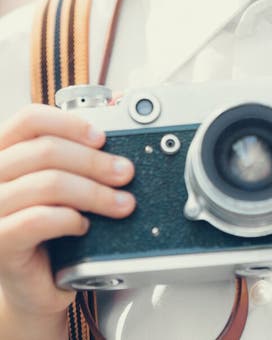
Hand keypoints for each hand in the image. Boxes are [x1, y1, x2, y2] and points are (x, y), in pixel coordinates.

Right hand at [0, 104, 135, 318]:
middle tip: (125, 173)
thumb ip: (71, 154)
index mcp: (3, 153)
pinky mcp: (0, 241)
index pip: (29, 120)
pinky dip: (70, 219)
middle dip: (95, 162)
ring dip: (94, 192)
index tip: (102, 138)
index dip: (70, 123)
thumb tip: (111, 126)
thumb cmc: (48, 227)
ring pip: (48, 183)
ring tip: (119, 204)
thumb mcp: (58, 181)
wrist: (34, 283)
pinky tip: (84, 225)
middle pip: (46, 150)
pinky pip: (38, 219)